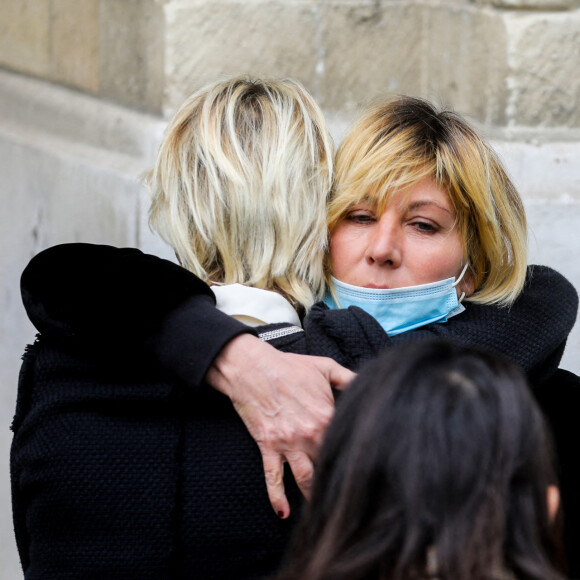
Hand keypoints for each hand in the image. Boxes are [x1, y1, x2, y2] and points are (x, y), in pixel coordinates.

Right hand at [206, 334, 354, 517]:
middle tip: (349, 496)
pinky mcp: (268, 446)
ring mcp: (288, 443)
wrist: (253, 368)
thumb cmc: (288, 366)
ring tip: (323, 511)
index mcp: (326, 416)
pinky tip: (283, 513)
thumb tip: (367, 385)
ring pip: (305, 478)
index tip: (366, 467)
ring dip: (313, 495)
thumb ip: (349, 378)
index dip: (356, 453)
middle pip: (328, 464)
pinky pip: (273, 477)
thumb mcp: (325, 367)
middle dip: (339, 480)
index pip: (346, 442)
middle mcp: (309, 434)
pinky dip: (277, 497)